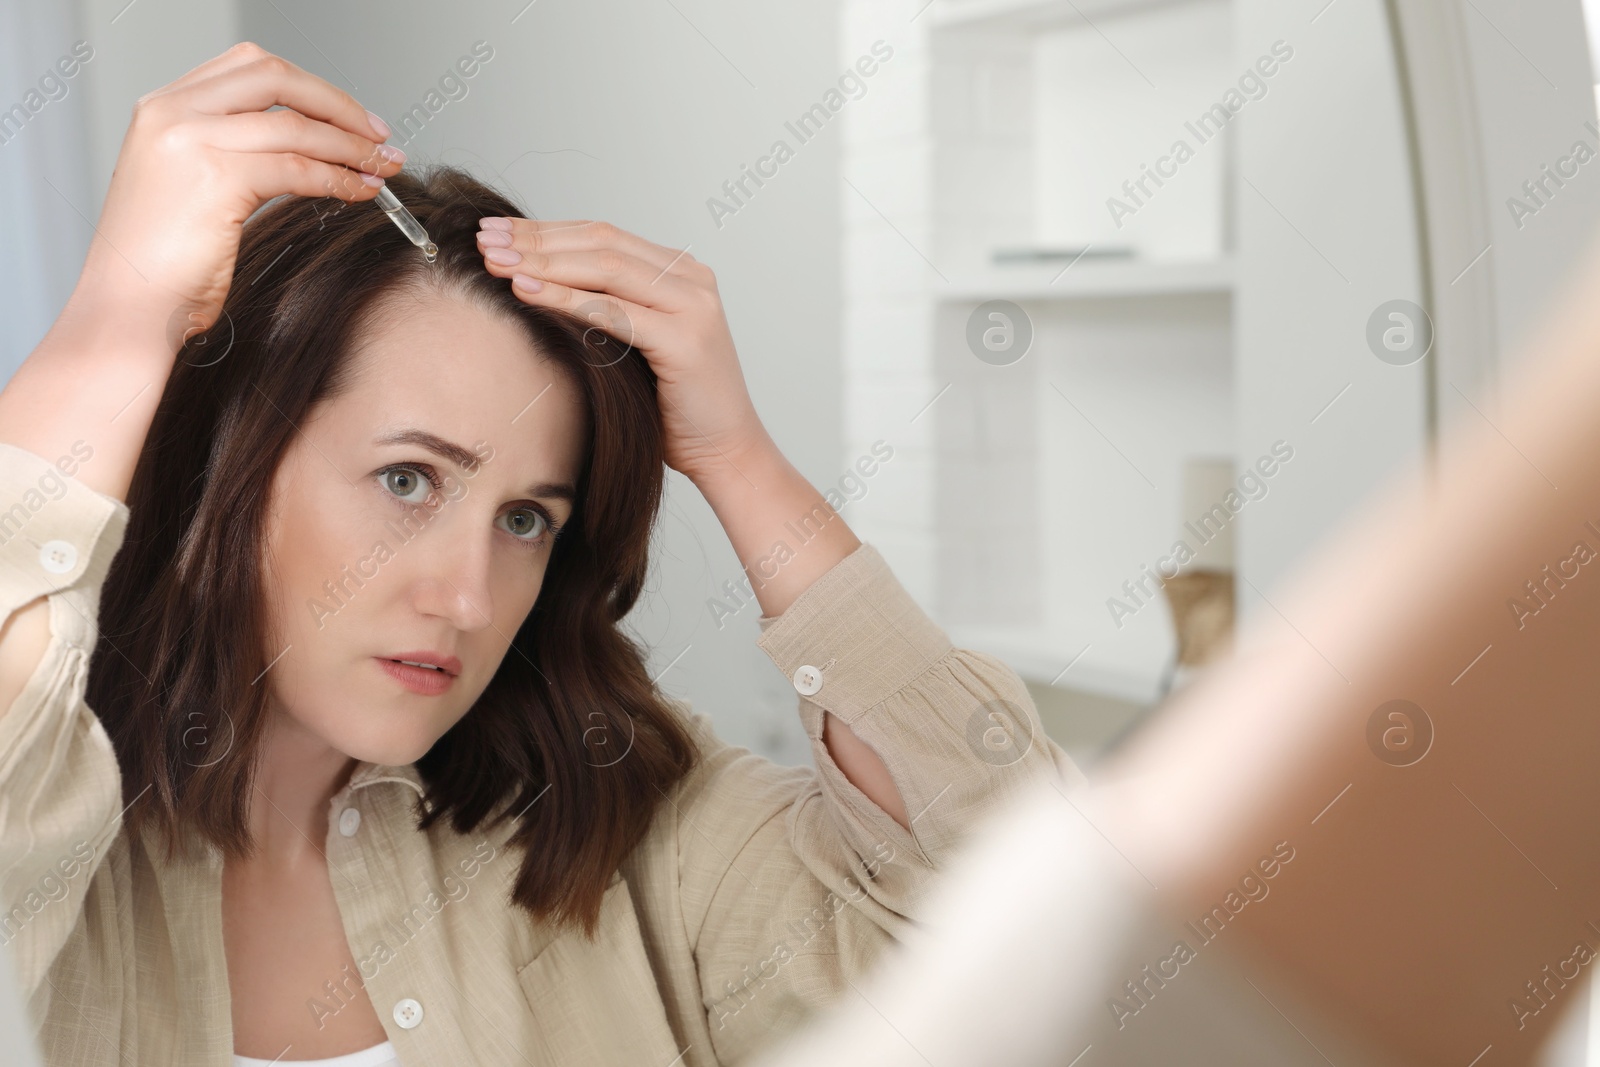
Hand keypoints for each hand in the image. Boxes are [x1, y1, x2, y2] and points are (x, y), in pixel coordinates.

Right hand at [85, 41, 403, 344]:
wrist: (127, 307)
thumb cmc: (160, 262)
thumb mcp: (186, 184)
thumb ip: (228, 149)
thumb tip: (301, 141)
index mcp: (162, 106)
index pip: (250, 68)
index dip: (310, 88)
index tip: (351, 114)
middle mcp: (171, 112)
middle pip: (276, 79)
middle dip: (338, 105)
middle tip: (379, 135)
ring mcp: (190, 140)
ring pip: (295, 127)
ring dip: (351, 147)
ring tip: (384, 167)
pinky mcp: (215, 179)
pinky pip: (297, 169)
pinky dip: (338, 179)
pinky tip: (360, 192)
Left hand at [474, 218, 769, 484]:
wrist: (724, 451)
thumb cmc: (674, 407)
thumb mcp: (635, 343)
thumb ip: (606, 308)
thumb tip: (531, 280)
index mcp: (681, 271)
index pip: (602, 236)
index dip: (545, 230)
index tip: (496, 232)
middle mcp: (692, 278)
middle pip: (600, 242)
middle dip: (537, 239)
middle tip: (485, 239)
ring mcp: (693, 305)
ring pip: (605, 268)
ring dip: (544, 263)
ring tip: (497, 263)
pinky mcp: (686, 338)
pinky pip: (614, 311)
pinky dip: (566, 299)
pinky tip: (527, 292)